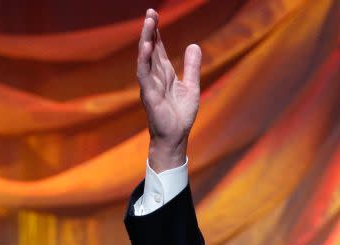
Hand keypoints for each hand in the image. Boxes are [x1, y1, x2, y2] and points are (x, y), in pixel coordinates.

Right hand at [137, 9, 200, 171]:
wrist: (176, 137)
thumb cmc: (180, 114)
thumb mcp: (191, 86)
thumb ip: (192, 66)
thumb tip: (194, 45)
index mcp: (164, 73)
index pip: (158, 48)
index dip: (157, 32)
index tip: (155, 14)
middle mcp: (154, 76)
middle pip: (151, 48)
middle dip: (150, 31)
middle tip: (151, 12)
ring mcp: (150, 84)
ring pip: (145, 58)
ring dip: (146, 40)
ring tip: (149, 24)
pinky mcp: (149, 95)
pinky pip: (145, 74)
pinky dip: (145, 60)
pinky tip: (147, 47)